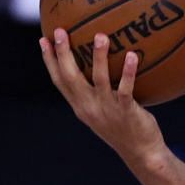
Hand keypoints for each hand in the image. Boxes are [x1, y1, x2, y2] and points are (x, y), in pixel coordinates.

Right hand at [39, 28, 164, 167]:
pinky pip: (125, 89)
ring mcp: (106, 109)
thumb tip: (98, 64)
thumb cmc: (124, 127)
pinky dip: (128, 72)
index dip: (49, 61)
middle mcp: (89, 107)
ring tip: (100, 36)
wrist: (141, 153)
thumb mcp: (103, 110)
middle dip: (63, 53)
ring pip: (99, 80)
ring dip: (98, 57)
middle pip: (71, 77)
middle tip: (60, 31)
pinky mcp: (125, 111)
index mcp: (80, 106)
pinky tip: (131, 55)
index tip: (43, 40)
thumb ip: (96, 91)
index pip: (59, 81)